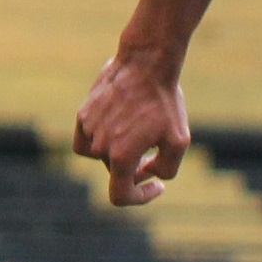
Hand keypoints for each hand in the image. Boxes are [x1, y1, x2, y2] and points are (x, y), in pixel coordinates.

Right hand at [74, 54, 190, 205]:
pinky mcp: (83, 114)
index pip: (120, 196)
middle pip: (116, 172)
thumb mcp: (179, 140)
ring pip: (101, 156)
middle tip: (153, 151)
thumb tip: (148, 173)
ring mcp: (88, 129)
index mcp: (122, 156)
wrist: (145, 63)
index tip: (157, 186)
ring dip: (118, 152)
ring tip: (137, 133)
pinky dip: (100, 140)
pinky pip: (87, 139)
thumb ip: (166, 168)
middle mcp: (100, 146)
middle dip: (135, 169)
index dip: (140, 198)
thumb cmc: (165, 102)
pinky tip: (118, 127)